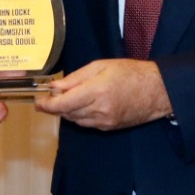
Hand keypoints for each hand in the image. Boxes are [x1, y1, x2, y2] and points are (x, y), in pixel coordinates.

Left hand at [38, 58, 171, 129]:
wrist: (157, 91)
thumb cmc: (131, 72)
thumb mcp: (101, 66)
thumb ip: (76, 78)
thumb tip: (56, 87)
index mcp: (97, 91)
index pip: (63, 104)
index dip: (47, 105)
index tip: (38, 102)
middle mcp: (99, 109)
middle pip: (67, 113)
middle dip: (56, 106)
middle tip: (55, 94)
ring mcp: (104, 121)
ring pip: (75, 120)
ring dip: (68, 110)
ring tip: (73, 96)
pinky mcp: (109, 128)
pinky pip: (86, 123)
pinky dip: (80, 115)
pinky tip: (86, 104)